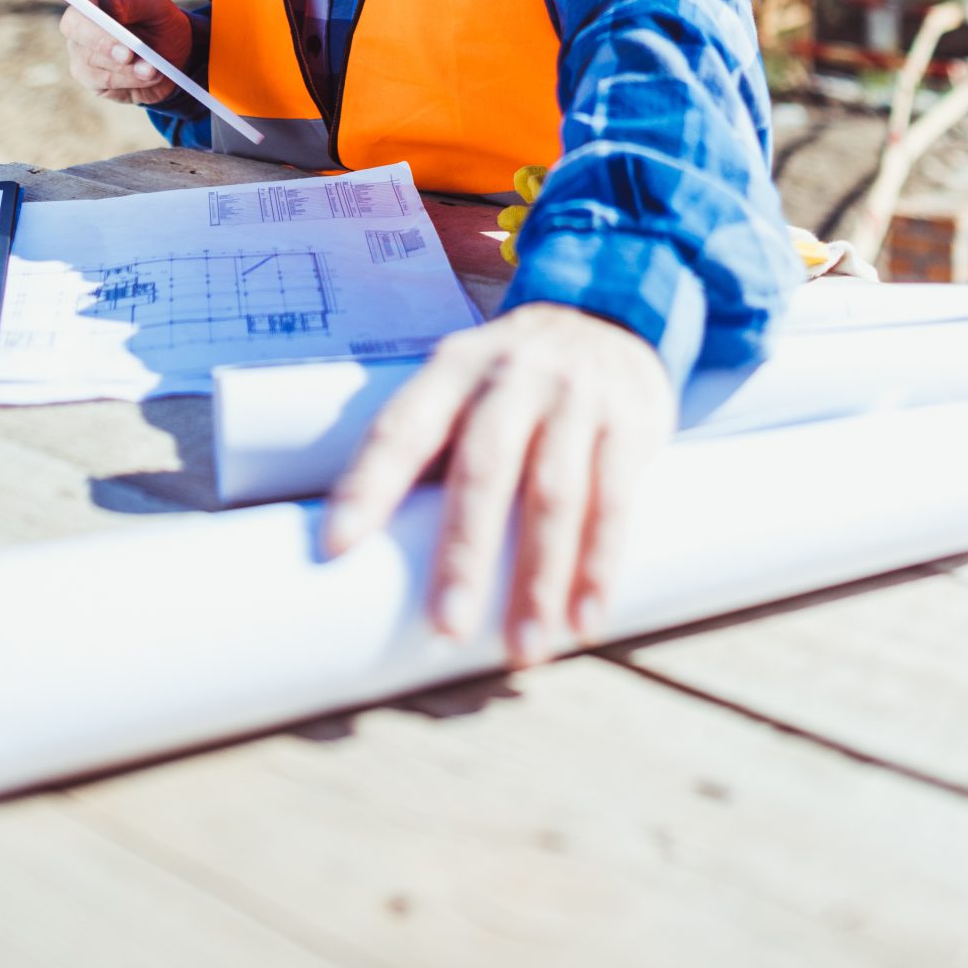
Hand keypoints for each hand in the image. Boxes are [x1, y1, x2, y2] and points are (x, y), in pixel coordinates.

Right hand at [28, 0, 192, 106]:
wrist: (176, 61)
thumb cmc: (163, 24)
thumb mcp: (160, 7)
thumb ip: (136, 3)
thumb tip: (106, 2)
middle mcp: (82, 17)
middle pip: (75, 24)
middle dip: (104, 40)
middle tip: (130, 52)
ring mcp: (80, 48)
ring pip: (89, 58)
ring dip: (125, 65)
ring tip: (153, 67)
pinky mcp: (89, 76)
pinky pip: (100, 80)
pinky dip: (127, 79)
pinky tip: (147, 74)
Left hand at [323, 302, 675, 665]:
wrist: (609, 318)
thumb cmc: (510, 381)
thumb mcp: (463, 387)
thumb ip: (429, 455)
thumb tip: (372, 558)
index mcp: (454, 369)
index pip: (404, 426)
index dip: (370, 482)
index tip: (338, 545)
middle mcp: (513, 377)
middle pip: (484, 466)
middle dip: (465, 550)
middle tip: (448, 625)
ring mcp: (575, 398)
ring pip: (555, 493)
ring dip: (538, 578)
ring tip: (522, 649)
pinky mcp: (628, 424)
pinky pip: (615, 501)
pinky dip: (600, 567)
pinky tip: (584, 621)